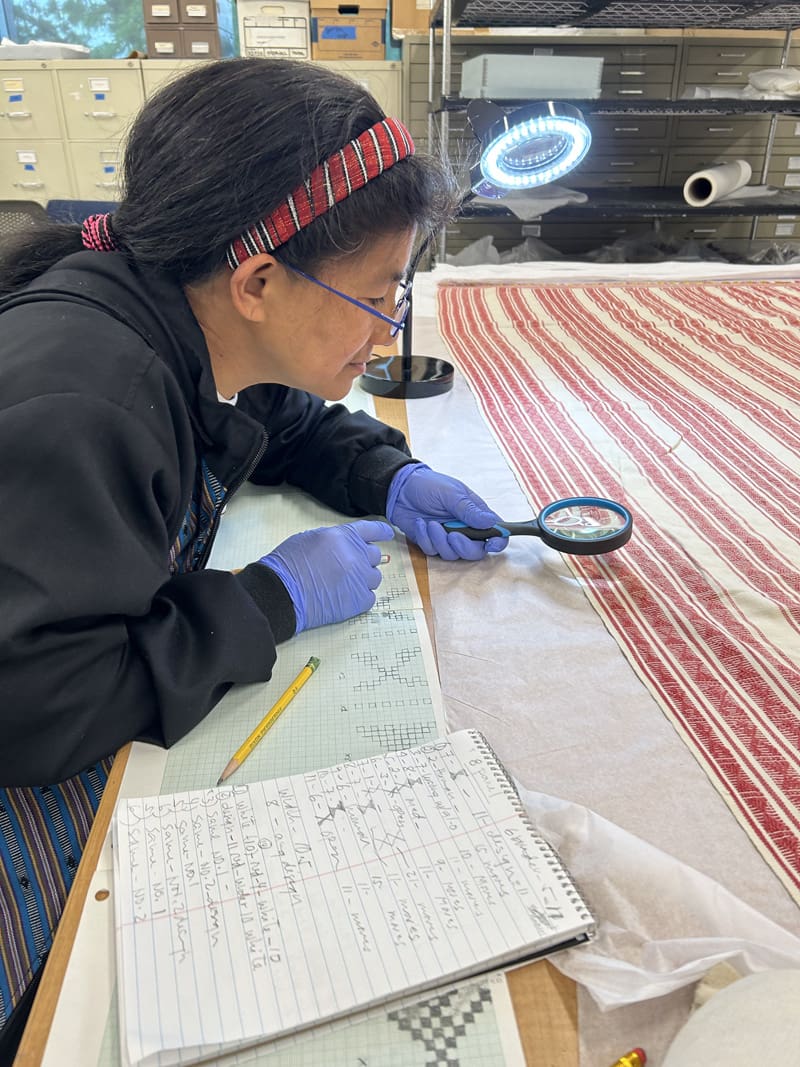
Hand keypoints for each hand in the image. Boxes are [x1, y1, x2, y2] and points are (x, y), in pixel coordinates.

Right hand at [259, 521, 393, 632]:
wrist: (282, 593)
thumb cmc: (288, 564)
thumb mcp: (309, 538)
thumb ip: (334, 539)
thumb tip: (345, 545)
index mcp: (343, 536)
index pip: (371, 529)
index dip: (381, 531)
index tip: (388, 533)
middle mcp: (356, 555)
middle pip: (374, 555)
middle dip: (364, 560)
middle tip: (348, 568)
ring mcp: (360, 578)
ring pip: (374, 577)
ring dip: (363, 579)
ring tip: (343, 585)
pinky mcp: (359, 600)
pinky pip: (370, 597)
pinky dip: (360, 597)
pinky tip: (344, 598)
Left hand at [386, 464, 506, 560]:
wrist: (400, 489)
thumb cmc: (429, 485)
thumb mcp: (451, 494)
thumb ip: (470, 510)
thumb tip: (491, 522)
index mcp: (476, 514)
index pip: (497, 533)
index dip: (498, 542)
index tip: (490, 544)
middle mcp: (466, 529)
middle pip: (476, 551)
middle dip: (464, 547)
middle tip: (453, 536)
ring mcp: (449, 537)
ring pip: (453, 555)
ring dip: (440, 541)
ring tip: (430, 523)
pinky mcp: (432, 543)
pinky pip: (433, 552)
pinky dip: (426, 539)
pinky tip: (420, 524)